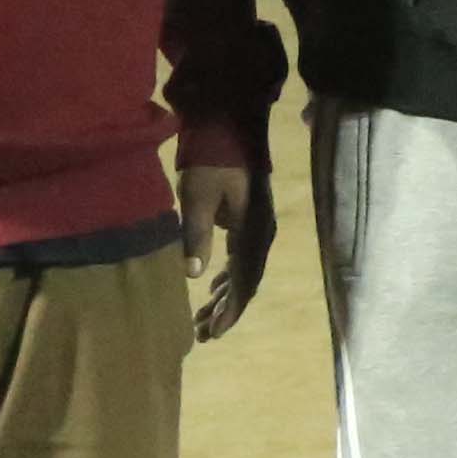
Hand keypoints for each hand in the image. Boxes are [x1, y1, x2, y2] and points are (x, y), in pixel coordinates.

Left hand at [178, 161, 270, 340]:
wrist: (228, 123)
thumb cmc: (210, 158)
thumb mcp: (197, 195)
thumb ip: (197, 234)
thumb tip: (195, 277)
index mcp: (253, 231)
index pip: (245, 281)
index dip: (231, 310)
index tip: (214, 333)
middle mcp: (262, 233)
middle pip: (247, 282)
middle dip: (227, 310)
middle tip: (204, 334)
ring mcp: (257, 226)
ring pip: (244, 272)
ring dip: (226, 296)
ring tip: (204, 318)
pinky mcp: (248, 220)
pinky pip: (242, 258)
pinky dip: (228, 277)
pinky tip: (214, 287)